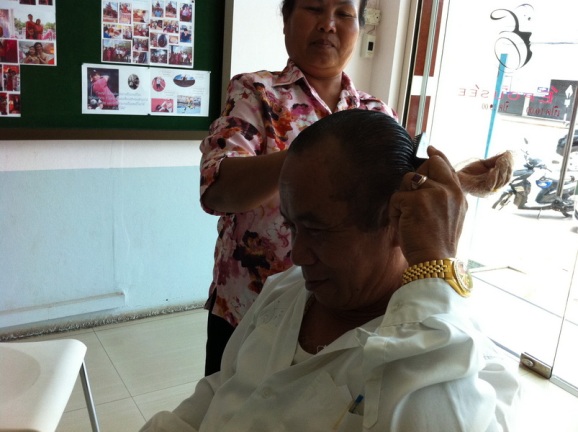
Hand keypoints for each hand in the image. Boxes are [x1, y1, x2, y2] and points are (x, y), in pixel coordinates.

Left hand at [389, 146, 467, 265]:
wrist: (435, 262)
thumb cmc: (438, 245)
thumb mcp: (452, 217)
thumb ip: (445, 197)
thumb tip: (428, 181)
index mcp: (459, 195)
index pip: (447, 166)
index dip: (437, 156)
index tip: (430, 148)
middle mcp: (449, 190)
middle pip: (429, 164)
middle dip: (415, 176)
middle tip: (410, 195)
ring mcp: (434, 193)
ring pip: (408, 180)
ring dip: (403, 198)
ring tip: (407, 219)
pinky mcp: (416, 200)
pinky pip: (397, 198)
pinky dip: (395, 212)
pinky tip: (402, 225)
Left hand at [456, 151, 513, 196]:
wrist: (453, 175)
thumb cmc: (466, 171)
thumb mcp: (483, 163)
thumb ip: (494, 160)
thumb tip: (508, 153)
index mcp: (495, 182)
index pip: (508, 175)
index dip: (511, 164)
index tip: (509, 154)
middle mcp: (493, 188)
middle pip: (507, 178)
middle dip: (508, 166)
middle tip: (505, 157)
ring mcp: (487, 191)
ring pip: (501, 182)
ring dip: (502, 170)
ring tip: (501, 161)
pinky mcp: (480, 191)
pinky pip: (491, 185)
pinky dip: (494, 176)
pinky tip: (494, 169)